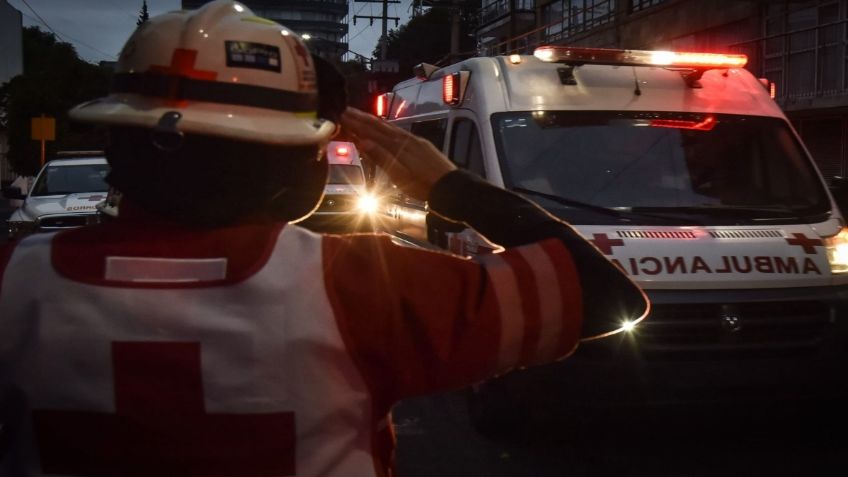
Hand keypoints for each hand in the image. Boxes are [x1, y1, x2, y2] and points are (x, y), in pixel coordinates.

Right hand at [340, 107, 456, 200]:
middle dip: (362, 118)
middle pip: (380, 126)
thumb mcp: (400, 176)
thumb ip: (382, 158)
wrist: (450, 186)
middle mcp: (405, 138)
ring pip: (390, 127)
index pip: (372, 131)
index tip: (343, 115)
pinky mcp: (421, 145)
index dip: (357, 123)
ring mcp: (414, 140)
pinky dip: (387, 127)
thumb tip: (363, 142)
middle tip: (347, 110)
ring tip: (361, 116)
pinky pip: (398, 131)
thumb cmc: (423, 185)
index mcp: (397, 145)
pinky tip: (385, 128)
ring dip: (374, 121)